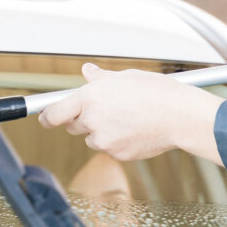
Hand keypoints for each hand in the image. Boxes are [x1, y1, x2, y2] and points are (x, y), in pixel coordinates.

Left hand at [38, 63, 225, 163]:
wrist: (181, 116)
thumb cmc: (159, 93)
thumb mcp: (126, 77)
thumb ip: (100, 78)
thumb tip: (88, 72)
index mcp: (90, 97)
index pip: (54, 113)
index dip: (47, 117)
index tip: (46, 118)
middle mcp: (93, 120)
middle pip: (73, 126)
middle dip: (83, 120)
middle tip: (106, 112)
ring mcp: (105, 140)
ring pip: (93, 139)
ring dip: (102, 132)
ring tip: (127, 120)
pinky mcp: (117, 154)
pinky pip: (110, 149)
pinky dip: (118, 142)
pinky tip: (135, 130)